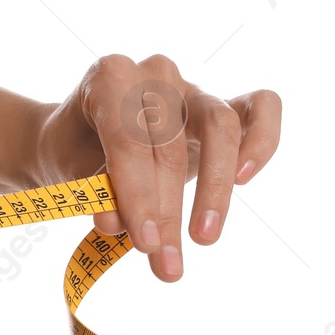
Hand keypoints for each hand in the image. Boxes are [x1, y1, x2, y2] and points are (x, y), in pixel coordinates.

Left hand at [34, 53, 281, 281]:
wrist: (81, 138)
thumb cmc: (75, 153)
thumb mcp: (72, 174)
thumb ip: (95, 193)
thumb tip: (115, 223)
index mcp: (108, 79)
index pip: (128, 139)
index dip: (138, 195)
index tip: (145, 243)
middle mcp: (153, 73)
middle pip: (170, 144)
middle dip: (167, 209)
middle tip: (164, 261)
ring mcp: (192, 85)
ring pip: (219, 128)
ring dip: (214, 190)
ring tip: (203, 238)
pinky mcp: (225, 102)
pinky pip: (262, 108)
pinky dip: (262, 139)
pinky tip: (244, 179)